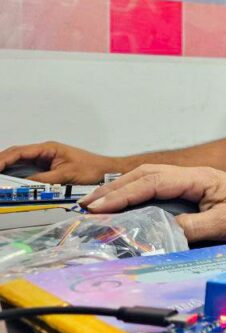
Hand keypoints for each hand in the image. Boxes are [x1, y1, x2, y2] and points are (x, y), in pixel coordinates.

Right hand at [0, 141, 116, 183]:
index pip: (19, 152)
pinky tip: (9, 181)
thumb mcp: (66, 175)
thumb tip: (24, 183)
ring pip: (20, 162)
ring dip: (7, 168)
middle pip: (16, 155)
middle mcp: (44, 152)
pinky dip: (17, 174)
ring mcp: (45, 159)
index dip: (3, 160)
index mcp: (48, 149)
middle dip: (0, 162)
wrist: (106, 171)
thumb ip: (44, 179)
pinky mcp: (48, 168)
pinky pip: (28, 170)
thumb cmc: (91, 169)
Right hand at [79, 165, 225, 243]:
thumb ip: (193, 229)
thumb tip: (160, 233)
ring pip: (150, 180)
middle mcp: (195, 177)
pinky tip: (126, 208)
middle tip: (87, 205)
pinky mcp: (195, 195)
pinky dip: (138, 197)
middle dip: (115, 189)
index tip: (100, 207)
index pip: (153, 182)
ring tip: (98, 205)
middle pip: (146, 176)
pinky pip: (160, 191)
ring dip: (123, 191)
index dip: (124, 194)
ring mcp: (194, 184)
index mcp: (201, 178)